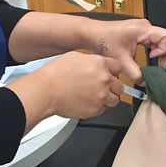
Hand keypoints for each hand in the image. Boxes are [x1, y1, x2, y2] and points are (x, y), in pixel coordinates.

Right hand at [6, 51, 123, 127]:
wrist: (45, 90)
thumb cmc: (55, 74)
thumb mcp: (75, 57)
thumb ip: (92, 61)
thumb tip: (97, 64)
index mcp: (100, 64)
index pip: (118, 68)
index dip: (113, 72)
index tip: (110, 75)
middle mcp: (103, 79)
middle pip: (120, 86)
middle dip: (112, 87)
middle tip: (103, 88)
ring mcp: (101, 95)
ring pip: (115, 100)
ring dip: (107, 99)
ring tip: (95, 97)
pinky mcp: (95, 109)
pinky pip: (103, 110)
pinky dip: (97, 107)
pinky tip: (86, 102)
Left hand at [89, 19, 165, 83]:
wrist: (92, 34)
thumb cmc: (103, 41)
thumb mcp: (120, 60)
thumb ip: (134, 73)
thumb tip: (144, 82)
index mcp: (143, 29)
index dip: (163, 49)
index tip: (153, 57)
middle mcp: (145, 26)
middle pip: (165, 39)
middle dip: (164, 54)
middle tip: (159, 67)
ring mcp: (143, 29)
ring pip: (160, 41)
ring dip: (159, 53)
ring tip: (154, 64)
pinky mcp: (139, 33)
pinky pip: (153, 41)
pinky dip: (153, 51)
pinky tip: (149, 58)